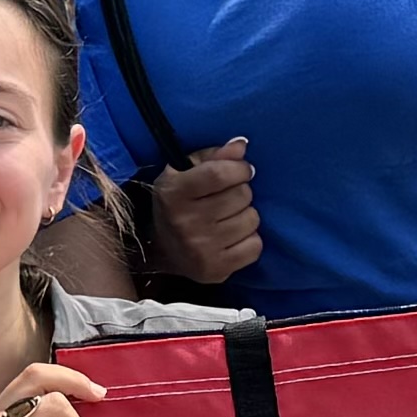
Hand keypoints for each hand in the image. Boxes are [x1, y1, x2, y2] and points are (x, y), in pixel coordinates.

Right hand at [134, 142, 260, 288]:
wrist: (161, 250)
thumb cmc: (179, 203)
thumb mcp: (184, 171)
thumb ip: (213, 156)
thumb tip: (241, 145)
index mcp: (174, 193)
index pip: (220, 173)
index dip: (239, 168)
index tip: (241, 170)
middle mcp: (185, 223)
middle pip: (241, 195)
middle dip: (241, 192)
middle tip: (228, 198)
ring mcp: (201, 250)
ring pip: (251, 220)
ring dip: (245, 215)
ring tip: (228, 218)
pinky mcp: (215, 270)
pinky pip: (255, 246)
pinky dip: (249, 239)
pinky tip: (232, 237)